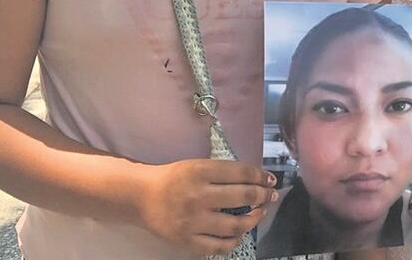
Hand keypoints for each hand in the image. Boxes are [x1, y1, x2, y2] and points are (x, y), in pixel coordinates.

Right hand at [137, 159, 276, 255]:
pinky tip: (241, 233)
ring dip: (254, 219)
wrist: (141, 197)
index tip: (270, 179)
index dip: (261, 176)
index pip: (241, 173)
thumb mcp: (197, 166)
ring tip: (260, 213)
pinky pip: (219, 246)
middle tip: (271, 195)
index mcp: (201, 172)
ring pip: (236, 224)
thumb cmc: (173, 178)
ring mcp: (193, 221)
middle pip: (243, 196)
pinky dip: (235, 240)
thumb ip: (223, 172)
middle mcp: (198, 196)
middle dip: (263, 196)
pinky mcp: (187, 240)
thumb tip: (256, 179)